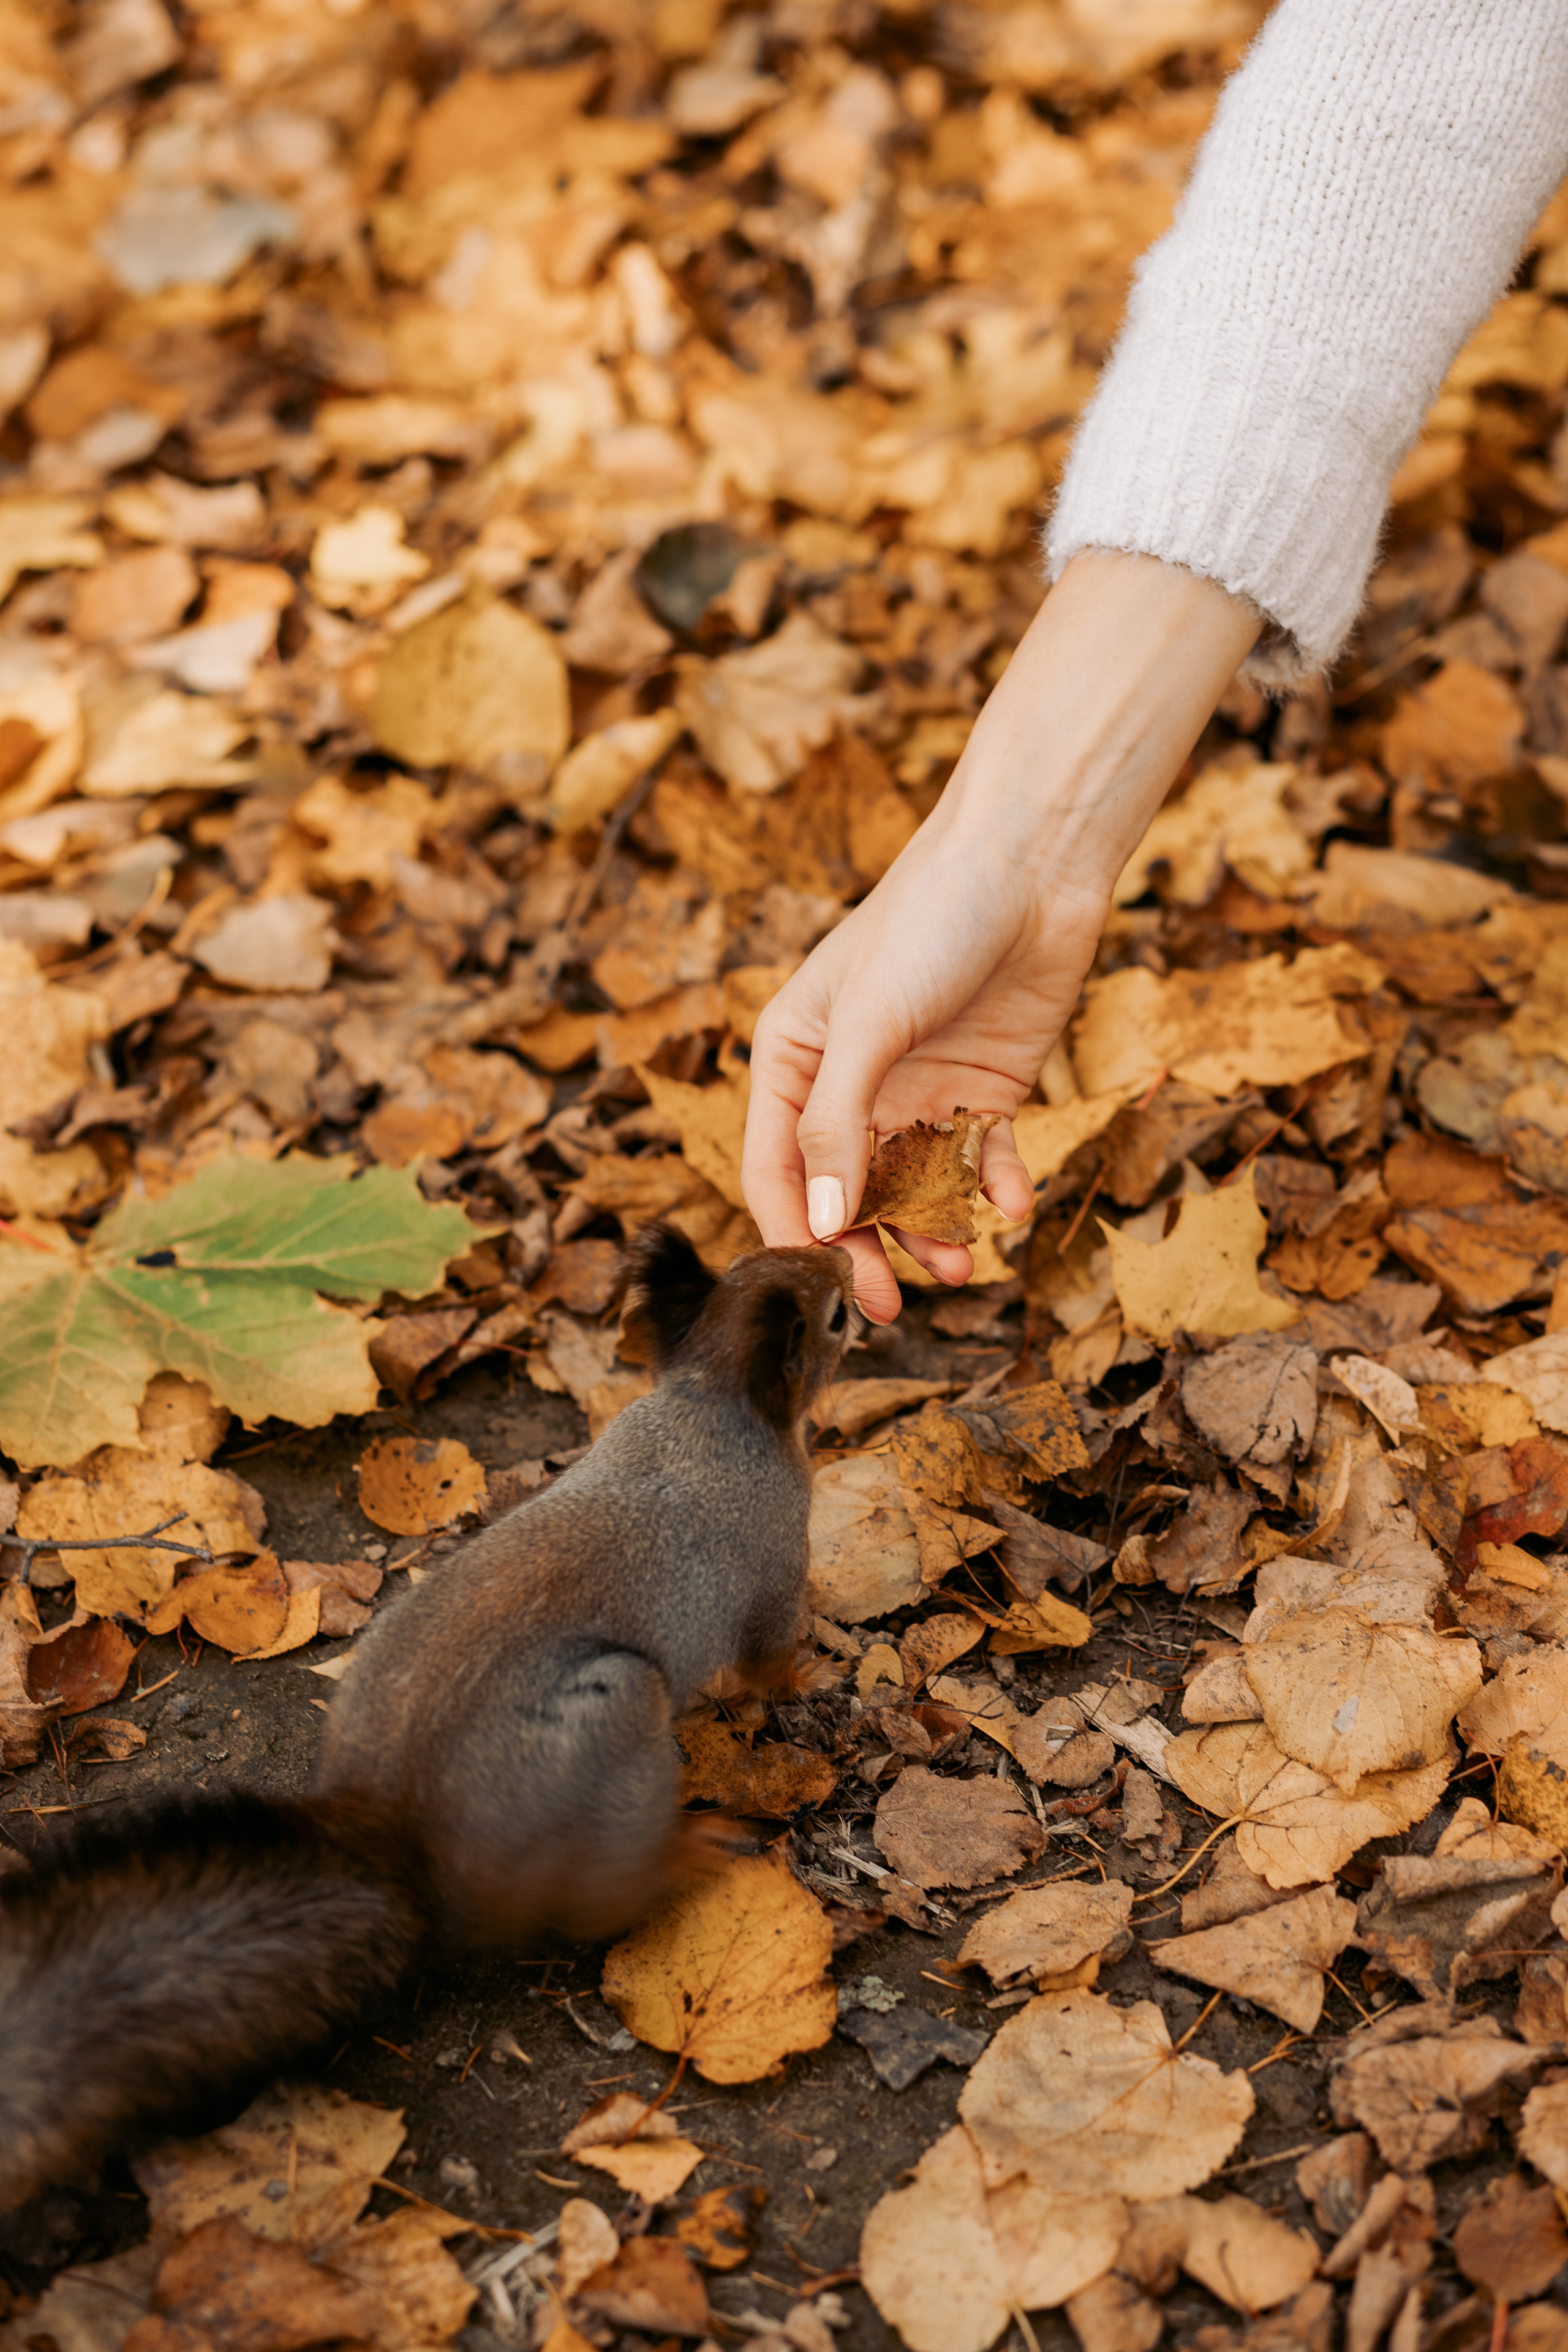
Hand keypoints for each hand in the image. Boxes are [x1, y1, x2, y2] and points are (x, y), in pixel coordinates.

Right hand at [741, 551, 1261, 1319]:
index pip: (776, 1167)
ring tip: (960, 1266)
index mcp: (794, 1058)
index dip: (794, 1232)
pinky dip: (992, 1188)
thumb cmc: (932, 919)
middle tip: (886, 1307)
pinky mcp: (986, 1087)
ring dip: (931, 1229)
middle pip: (844, 1189)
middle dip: (863, 1248)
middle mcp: (851, 1082)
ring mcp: (919, 1088)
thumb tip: (821, 1224)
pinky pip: (980, 1159)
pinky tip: (1009, 1206)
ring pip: (913, 1185)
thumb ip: (840, 1124)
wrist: (1035, 859)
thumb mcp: (871, 1023)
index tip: (821, 1286)